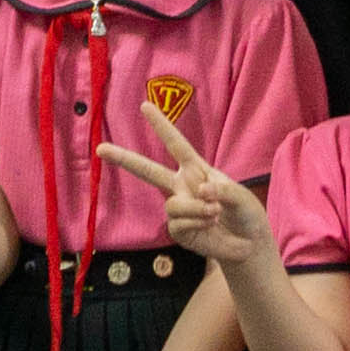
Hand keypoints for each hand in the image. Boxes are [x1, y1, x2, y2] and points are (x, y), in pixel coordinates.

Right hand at [96, 101, 270, 266]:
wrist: (249, 244)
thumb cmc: (246, 214)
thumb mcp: (241, 196)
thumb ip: (223, 190)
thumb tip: (200, 191)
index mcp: (197, 170)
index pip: (176, 145)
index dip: (161, 125)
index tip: (144, 106)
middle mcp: (182, 186)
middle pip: (149, 171)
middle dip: (124, 159)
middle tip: (100, 149)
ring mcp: (179, 208)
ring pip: (172, 204)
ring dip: (196, 209)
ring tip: (215, 212)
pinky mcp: (178, 230)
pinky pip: (177, 223)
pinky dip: (196, 223)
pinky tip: (209, 226)